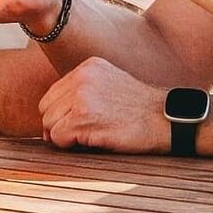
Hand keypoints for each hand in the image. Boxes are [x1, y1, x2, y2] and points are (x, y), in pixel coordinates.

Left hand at [39, 59, 173, 151]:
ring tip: (88, 137)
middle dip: (58, 126)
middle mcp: (82, 77)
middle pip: (46, 108)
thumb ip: (84, 91)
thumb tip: (54, 114)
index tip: (75, 125)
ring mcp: (82, 96)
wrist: (166, 120)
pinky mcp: (83, 117)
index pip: (53, 93)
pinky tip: (92, 142)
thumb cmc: (142, 111)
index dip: (60, 114)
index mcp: (88, 67)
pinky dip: (70, 145)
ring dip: (64, 137)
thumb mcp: (111, 85)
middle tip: (78, 136)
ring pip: (49, 123)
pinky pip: (58, 137)